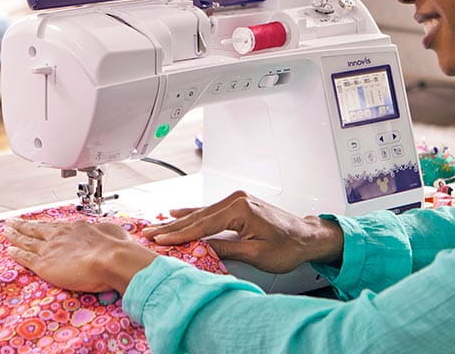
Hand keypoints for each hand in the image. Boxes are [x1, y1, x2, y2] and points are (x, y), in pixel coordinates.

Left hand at [3, 217, 157, 293]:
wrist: (111, 258)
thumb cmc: (115, 247)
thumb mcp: (112, 232)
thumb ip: (105, 231)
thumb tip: (107, 231)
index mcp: (75, 229)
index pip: (55, 227)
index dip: (44, 226)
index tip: (38, 224)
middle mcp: (59, 236)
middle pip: (36, 230)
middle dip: (23, 226)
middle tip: (12, 221)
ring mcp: (50, 249)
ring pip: (27, 241)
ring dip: (15, 236)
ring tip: (6, 231)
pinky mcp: (44, 264)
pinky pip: (25, 258)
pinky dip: (16, 253)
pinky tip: (9, 250)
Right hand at [140, 191, 342, 273]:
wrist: (307, 237)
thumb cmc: (288, 246)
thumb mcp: (256, 254)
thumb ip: (226, 249)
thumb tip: (200, 248)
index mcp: (240, 209)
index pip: (202, 224)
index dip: (179, 235)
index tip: (160, 241)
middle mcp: (237, 200)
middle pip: (197, 216)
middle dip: (171, 226)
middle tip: (148, 233)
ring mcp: (237, 200)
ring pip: (201, 212)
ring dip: (178, 221)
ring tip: (156, 226)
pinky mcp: (238, 205)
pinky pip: (210, 211)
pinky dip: (192, 215)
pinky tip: (177, 214)